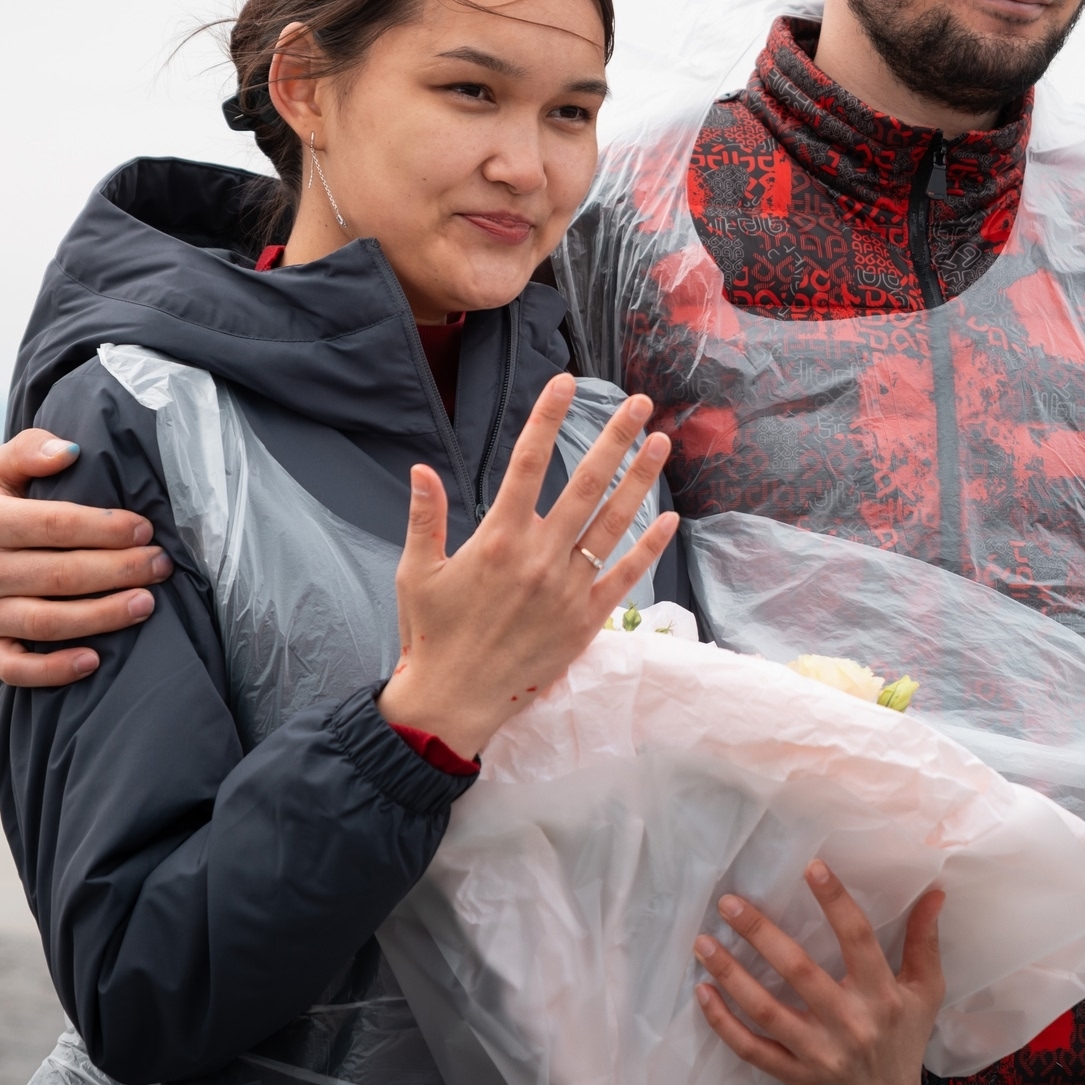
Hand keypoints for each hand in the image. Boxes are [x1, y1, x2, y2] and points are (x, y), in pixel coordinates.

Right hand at [0, 429, 171, 687]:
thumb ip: (30, 451)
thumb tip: (71, 450)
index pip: (55, 525)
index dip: (105, 528)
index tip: (145, 528)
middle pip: (60, 575)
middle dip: (119, 570)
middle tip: (161, 565)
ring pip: (47, 623)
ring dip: (102, 617)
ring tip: (147, 603)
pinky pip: (18, 669)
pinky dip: (55, 670)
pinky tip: (96, 661)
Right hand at [380, 374, 677, 758]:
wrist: (453, 701)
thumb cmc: (430, 635)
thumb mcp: (416, 572)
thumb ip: (423, 517)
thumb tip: (421, 469)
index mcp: (498, 539)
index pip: (528, 463)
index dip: (547, 419)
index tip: (563, 383)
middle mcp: (540, 557)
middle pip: (586, 483)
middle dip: (614, 437)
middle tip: (638, 403)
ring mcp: (567, 589)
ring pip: (613, 523)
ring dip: (640, 480)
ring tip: (660, 443)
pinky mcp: (585, 620)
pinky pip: (624, 577)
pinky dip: (648, 547)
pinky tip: (668, 518)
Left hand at [694, 863, 946, 1084]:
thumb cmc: (902, 1039)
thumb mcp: (925, 993)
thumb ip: (923, 943)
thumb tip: (933, 892)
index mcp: (883, 997)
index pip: (858, 941)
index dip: (836, 902)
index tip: (811, 868)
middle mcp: (849, 1024)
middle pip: (799, 972)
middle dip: (761, 934)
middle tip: (729, 903)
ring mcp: (817, 1053)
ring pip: (766, 1011)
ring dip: (731, 974)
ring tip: (703, 941)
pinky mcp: (793, 1075)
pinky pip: (751, 1049)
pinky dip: (723, 1022)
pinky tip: (702, 992)